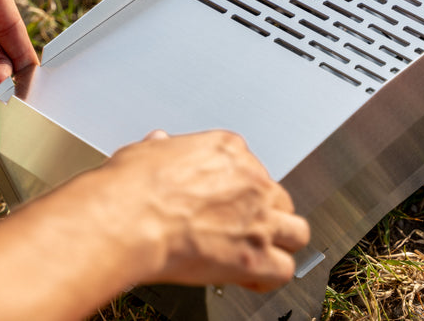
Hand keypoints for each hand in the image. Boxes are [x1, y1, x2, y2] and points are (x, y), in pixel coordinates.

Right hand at [103, 130, 310, 292]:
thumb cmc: (131, 188)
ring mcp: (258, 219)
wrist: (127, 220)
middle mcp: (251, 181)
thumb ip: (162, 149)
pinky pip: (284, 270)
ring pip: (296, 232)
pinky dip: (270, 277)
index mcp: (228, 151)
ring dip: (281, 243)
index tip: (226, 201)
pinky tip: (252, 278)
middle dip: (264, 215)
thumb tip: (160, 145)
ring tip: (261, 252)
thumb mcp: (146, 152)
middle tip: (242, 228)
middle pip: (278, 199)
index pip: (252, 168)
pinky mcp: (256, 256)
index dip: (239, 190)